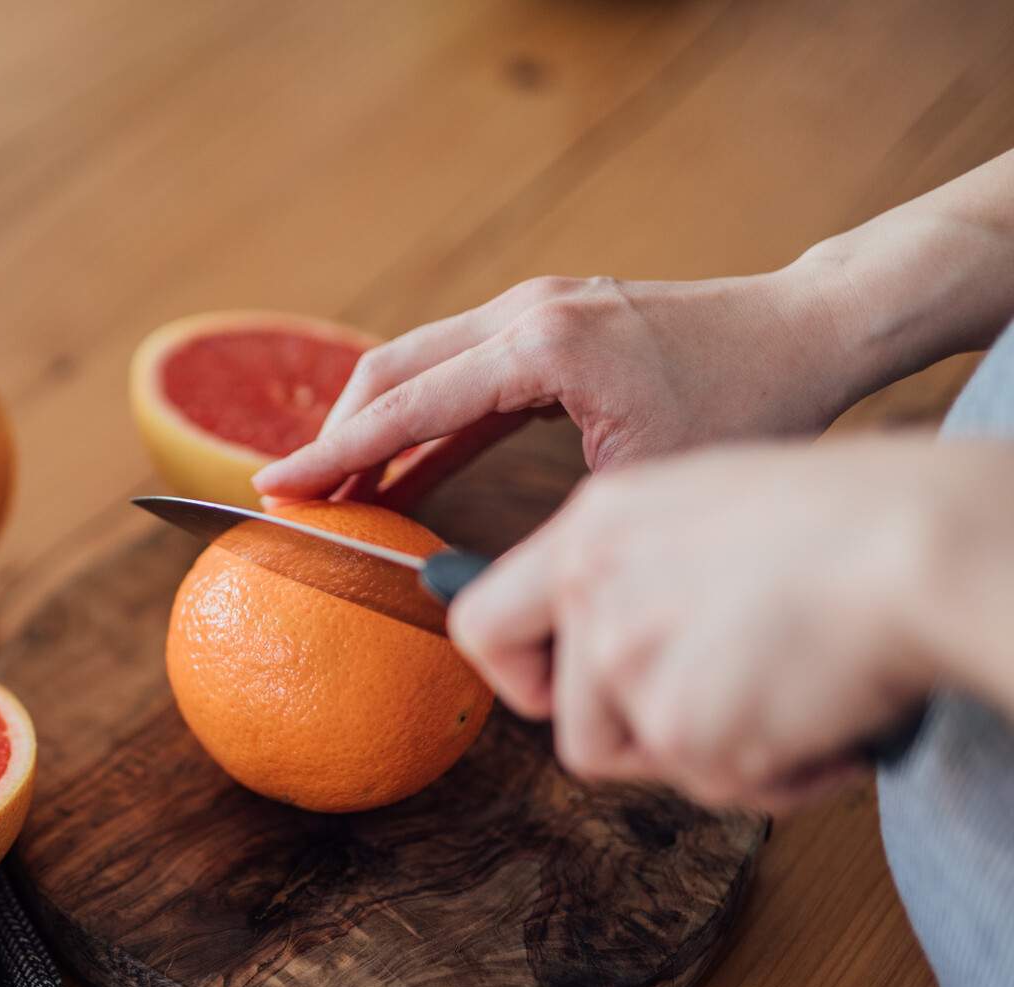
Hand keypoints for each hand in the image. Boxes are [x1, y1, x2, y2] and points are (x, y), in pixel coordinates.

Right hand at [254, 267, 865, 501]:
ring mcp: (535, 306)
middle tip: (293, 496)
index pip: (406, 403)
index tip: (274, 489)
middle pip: (392, 367)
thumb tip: (484, 586)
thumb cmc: (747, 405)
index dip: (333, 454)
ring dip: (373, 425)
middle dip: (335, 435)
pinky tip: (401, 471)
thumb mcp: (644, 482)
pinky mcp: (548, 319)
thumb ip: (552, 523)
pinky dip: (421, 418)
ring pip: (418, 362)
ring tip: (336, 492)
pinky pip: (459, 370)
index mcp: (543, 346)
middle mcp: (527, 310)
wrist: (806, 328)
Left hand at [444, 438, 964, 811]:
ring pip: (648, 762)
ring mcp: (629, 663)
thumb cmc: (852, 518)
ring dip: (717, 753)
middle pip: (573, 725)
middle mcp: (593, 594)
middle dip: (649, 738)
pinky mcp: (682, 727)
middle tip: (733, 704)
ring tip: (794, 696)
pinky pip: (721, 788)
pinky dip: (782, 773)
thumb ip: (641, 569)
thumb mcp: (709, 509)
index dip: (515, 679)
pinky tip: (830, 716)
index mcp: (594, 529)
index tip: (553, 695)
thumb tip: (606, 634)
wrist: (919, 545)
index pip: (483, 624)